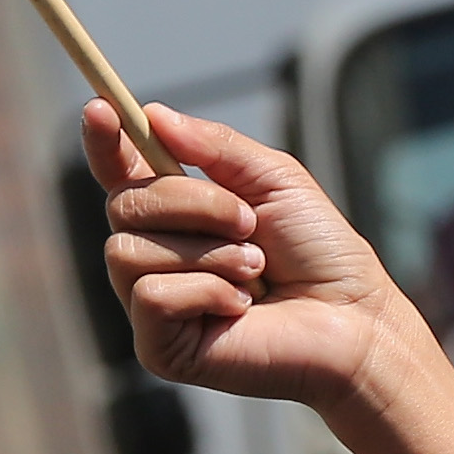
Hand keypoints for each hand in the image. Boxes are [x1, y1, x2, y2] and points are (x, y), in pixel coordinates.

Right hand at [92, 100, 428, 415]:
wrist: (354, 320)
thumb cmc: (319, 252)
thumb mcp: (274, 180)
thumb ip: (215, 146)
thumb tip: (151, 114)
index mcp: (177, 214)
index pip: (121, 173)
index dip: (103, 141)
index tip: (99, 106)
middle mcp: (155, 256)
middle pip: (123, 205)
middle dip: (192, 203)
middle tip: (248, 223)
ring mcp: (153, 303)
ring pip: (130, 250)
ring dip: (209, 253)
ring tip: (255, 272)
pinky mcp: (159, 347)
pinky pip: (152, 296)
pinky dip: (207, 291)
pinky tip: (240, 306)